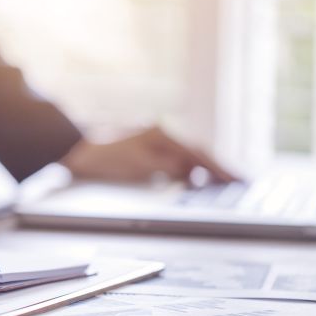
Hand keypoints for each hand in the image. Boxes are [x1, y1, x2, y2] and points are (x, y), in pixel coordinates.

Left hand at [60, 126, 235, 183]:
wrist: (73, 149)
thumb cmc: (102, 158)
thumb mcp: (137, 165)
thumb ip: (167, 168)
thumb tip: (192, 172)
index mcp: (163, 135)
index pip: (200, 154)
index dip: (220, 169)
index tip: (239, 179)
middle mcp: (162, 134)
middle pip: (199, 153)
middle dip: (220, 168)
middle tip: (242, 181)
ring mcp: (155, 140)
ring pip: (188, 155)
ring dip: (206, 169)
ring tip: (226, 181)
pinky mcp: (147, 148)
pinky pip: (176, 159)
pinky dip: (189, 168)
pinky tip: (195, 178)